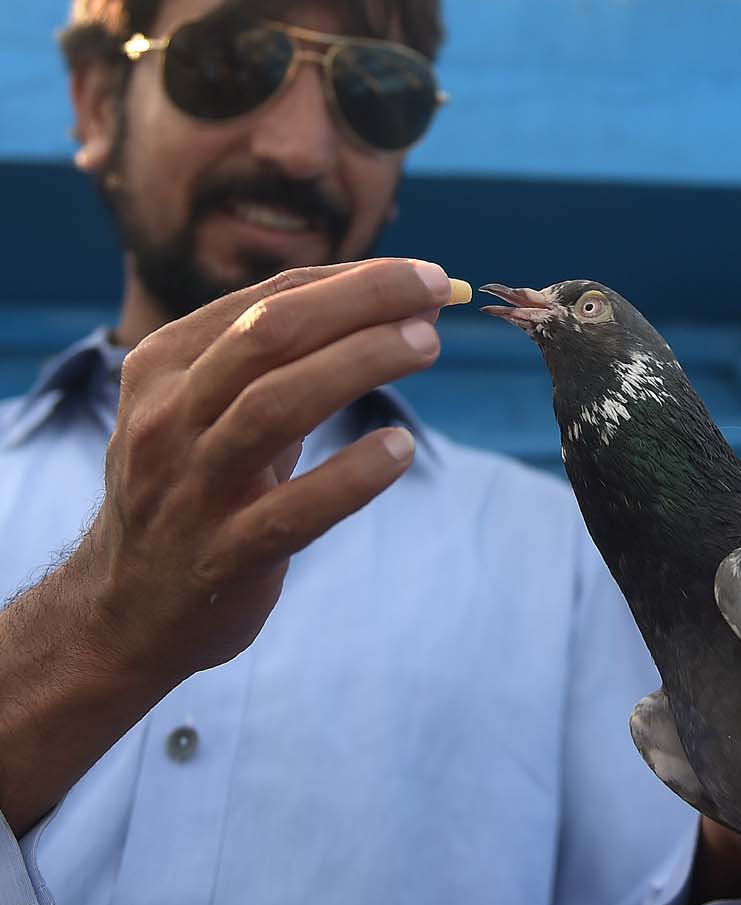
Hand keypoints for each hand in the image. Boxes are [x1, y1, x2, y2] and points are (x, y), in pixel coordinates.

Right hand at [0, 259, 448, 833]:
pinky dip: (351, 475)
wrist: (122, 609)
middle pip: (269, 333)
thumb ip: (281, 360)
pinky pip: (293, 511)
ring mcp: (193, 488)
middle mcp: (170, 417)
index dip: (353, 279)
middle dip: (360, 301)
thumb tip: (388, 303)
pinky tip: (400, 447)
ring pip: (275, 406)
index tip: (424, 276)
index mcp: (166, 366)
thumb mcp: (211, 410)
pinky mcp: (224, 555)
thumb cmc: (192, 490)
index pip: (267, 300)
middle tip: (436, 293)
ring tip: (425, 344)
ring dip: (359, 364)